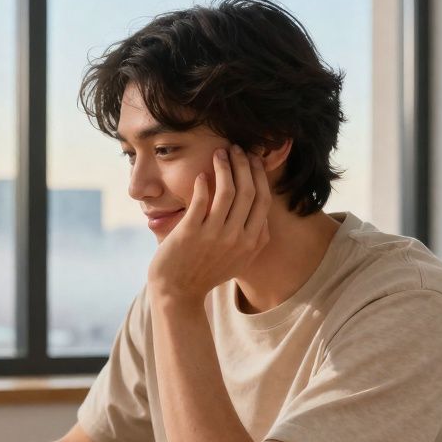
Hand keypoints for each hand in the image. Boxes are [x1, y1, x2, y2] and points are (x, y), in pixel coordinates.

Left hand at [146, 144, 270, 303]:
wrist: (178, 291)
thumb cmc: (206, 271)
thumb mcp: (239, 259)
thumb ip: (253, 237)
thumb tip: (262, 209)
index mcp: (253, 243)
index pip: (263, 200)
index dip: (259, 175)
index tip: (253, 160)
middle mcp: (237, 238)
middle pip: (248, 191)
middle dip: (244, 164)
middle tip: (237, 149)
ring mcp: (214, 236)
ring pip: (228, 191)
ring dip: (225, 167)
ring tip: (220, 153)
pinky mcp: (190, 233)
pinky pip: (201, 199)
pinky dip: (203, 183)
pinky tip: (202, 174)